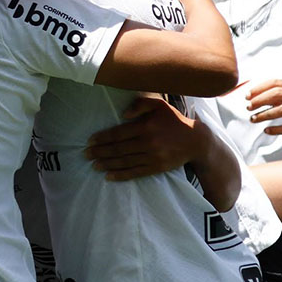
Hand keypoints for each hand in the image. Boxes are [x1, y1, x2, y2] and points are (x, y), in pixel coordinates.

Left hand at [84, 96, 203, 180]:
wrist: (195, 141)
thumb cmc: (174, 120)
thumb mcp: (159, 105)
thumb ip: (140, 105)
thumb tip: (122, 115)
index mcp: (146, 126)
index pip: (118, 133)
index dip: (102, 138)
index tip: (90, 141)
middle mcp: (147, 143)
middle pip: (118, 149)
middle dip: (100, 152)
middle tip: (86, 155)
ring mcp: (152, 157)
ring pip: (124, 162)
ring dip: (107, 164)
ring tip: (94, 165)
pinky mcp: (156, 168)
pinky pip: (135, 173)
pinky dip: (121, 175)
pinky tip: (109, 176)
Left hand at [245, 78, 281, 143]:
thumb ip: (280, 96)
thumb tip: (256, 97)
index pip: (276, 83)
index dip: (259, 89)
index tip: (248, 95)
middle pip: (277, 94)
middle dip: (259, 100)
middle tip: (248, 107)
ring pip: (281, 109)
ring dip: (264, 114)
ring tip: (253, 118)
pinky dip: (275, 129)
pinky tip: (266, 130)